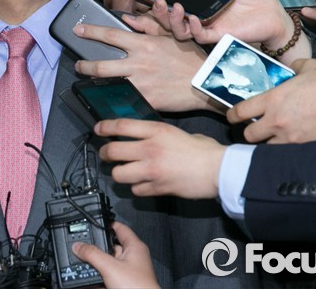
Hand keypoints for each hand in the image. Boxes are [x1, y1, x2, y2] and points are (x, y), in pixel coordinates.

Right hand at [71, 222, 159, 288]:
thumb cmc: (138, 287)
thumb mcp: (110, 267)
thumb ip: (93, 254)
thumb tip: (79, 246)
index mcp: (134, 247)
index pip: (119, 228)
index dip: (106, 224)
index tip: (93, 224)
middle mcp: (132, 258)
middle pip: (110, 248)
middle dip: (96, 249)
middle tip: (82, 249)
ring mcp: (128, 272)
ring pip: (107, 265)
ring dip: (95, 266)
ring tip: (82, 266)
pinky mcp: (123, 285)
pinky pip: (107, 278)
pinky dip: (97, 280)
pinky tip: (87, 282)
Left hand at [72, 24, 214, 111]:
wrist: (205, 82)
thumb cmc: (190, 59)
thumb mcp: (170, 36)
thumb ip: (147, 27)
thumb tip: (127, 20)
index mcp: (143, 44)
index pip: (109, 35)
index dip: (90, 32)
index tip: (78, 31)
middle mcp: (138, 62)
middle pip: (100, 64)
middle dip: (84, 64)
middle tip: (78, 64)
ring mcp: (140, 82)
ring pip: (107, 82)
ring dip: (93, 82)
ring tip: (87, 81)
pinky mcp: (144, 99)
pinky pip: (122, 99)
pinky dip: (112, 98)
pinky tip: (105, 98)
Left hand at [95, 118, 224, 198]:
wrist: (217, 170)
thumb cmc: (202, 150)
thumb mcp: (176, 132)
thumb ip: (158, 134)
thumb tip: (143, 137)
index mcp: (156, 131)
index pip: (121, 126)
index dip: (104, 127)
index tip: (98, 129)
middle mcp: (149, 149)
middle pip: (113, 151)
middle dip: (105, 153)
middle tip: (106, 154)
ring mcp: (151, 170)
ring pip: (119, 174)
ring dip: (119, 173)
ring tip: (124, 171)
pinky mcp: (156, 188)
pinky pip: (136, 190)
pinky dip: (137, 188)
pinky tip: (143, 183)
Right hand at [149, 0, 311, 64]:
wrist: (275, 12)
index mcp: (204, 1)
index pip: (178, 2)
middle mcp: (203, 15)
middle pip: (172, 19)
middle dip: (160, 12)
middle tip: (157, 0)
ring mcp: (210, 26)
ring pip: (181, 30)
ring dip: (174, 20)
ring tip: (175, 7)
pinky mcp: (219, 35)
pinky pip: (201, 36)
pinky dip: (194, 28)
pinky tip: (193, 19)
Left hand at [227, 58, 315, 143]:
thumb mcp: (306, 66)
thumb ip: (291, 68)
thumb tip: (289, 71)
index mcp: (272, 100)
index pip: (240, 112)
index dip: (232, 115)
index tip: (232, 117)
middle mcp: (277, 121)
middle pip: (249, 135)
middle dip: (250, 132)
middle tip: (256, 128)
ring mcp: (291, 138)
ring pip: (267, 148)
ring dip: (268, 143)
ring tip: (275, 137)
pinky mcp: (306, 148)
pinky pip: (288, 154)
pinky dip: (287, 150)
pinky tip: (292, 144)